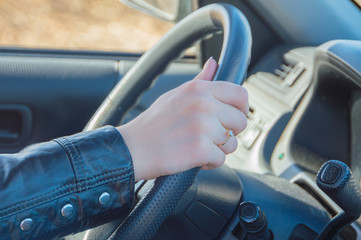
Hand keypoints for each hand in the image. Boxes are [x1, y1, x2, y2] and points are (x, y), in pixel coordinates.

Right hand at [117, 58, 248, 180]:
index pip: (240, 94)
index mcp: (199, 89)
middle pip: (240, 121)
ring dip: (218, 150)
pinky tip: (193, 158)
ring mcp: (203, 127)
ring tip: (197, 146)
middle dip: (229, 133)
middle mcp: (204, 104)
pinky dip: (209, 163)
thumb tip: (214, 64)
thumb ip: (200, 80)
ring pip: (232, 143)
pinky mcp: (201, 149)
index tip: (234, 118)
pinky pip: (221, 160)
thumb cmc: (153, 124)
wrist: (132, 149)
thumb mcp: (175, 95)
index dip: (242, 109)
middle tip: (211, 136)